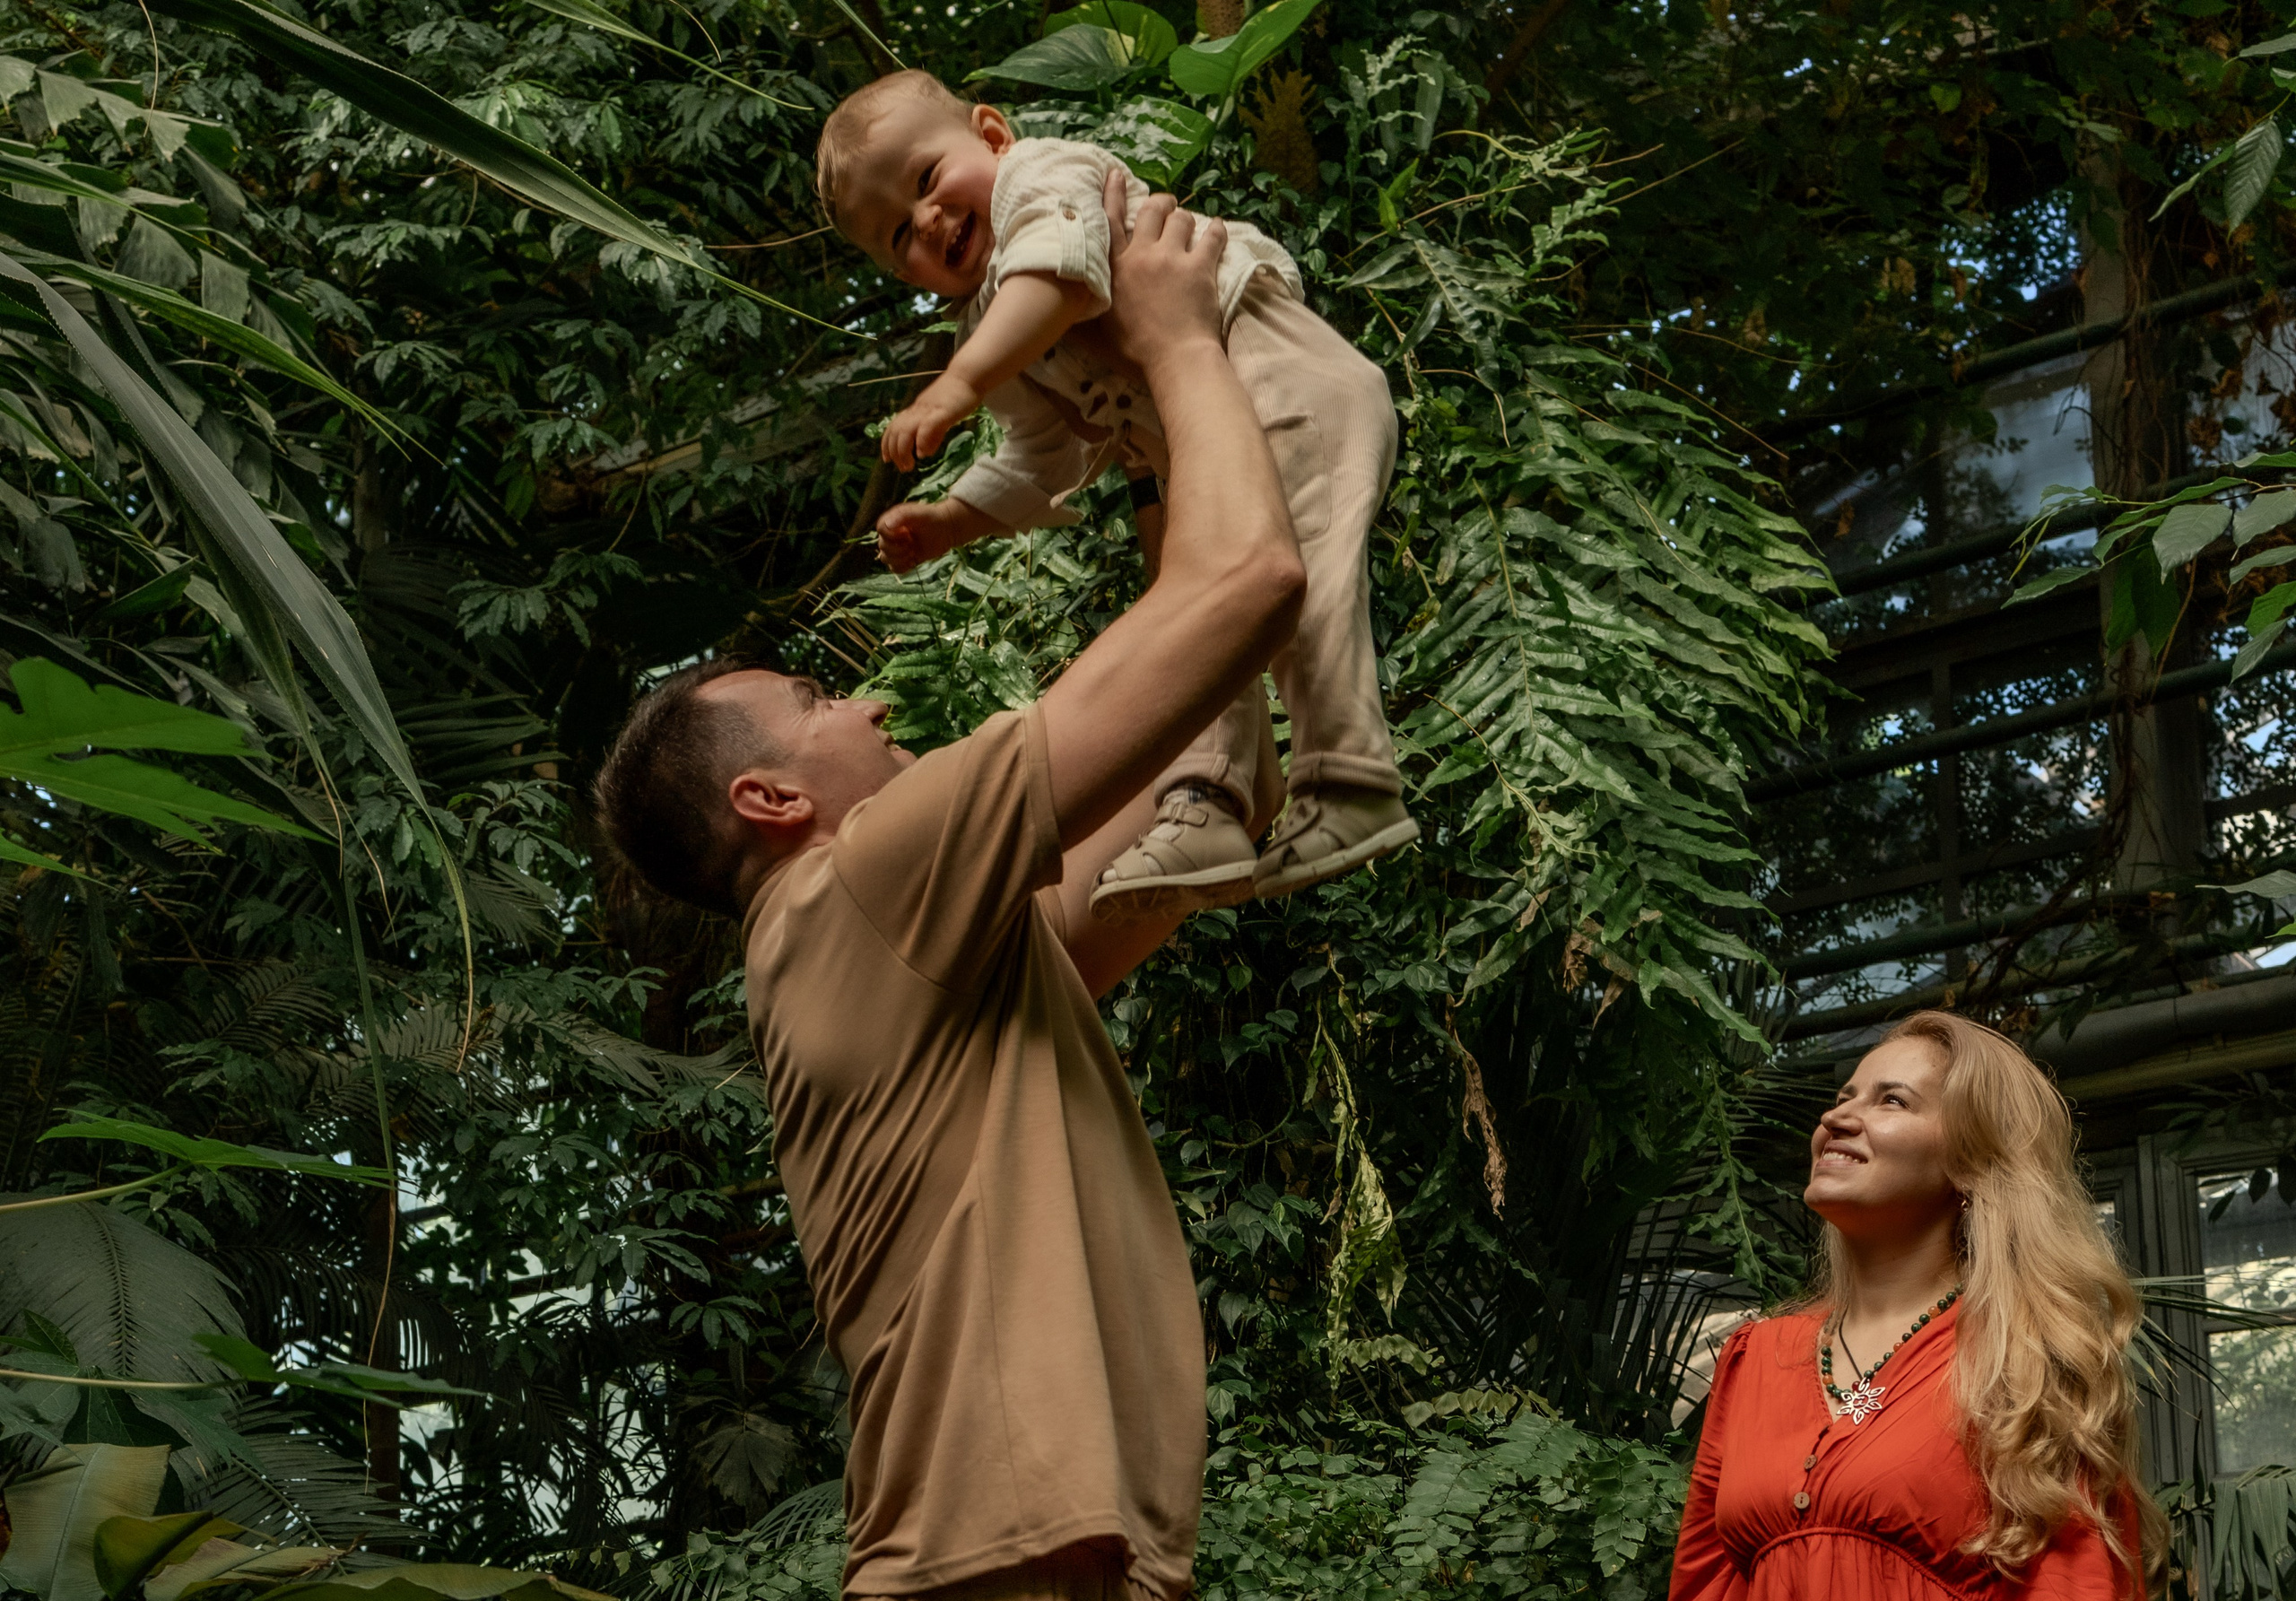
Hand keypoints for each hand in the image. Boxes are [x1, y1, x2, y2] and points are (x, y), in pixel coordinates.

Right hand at [876, 496, 999, 572]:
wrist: (947, 529)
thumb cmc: (932, 517)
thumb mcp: (917, 513)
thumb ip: (901, 516)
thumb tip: (887, 526)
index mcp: (891, 521)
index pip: (881, 530)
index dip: (892, 535)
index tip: (907, 532)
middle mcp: (891, 534)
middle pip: (882, 547)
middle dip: (897, 548)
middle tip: (912, 542)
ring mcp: (898, 547)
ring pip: (885, 559)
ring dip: (898, 559)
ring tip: (913, 552)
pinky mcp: (905, 558)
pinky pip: (894, 568)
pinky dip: (902, 567)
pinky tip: (913, 561)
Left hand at [880, 372, 981, 470]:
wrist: (968, 376)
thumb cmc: (957, 396)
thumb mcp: (941, 418)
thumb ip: (932, 435)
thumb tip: (924, 453)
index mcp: (916, 410)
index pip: (894, 427)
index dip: (887, 444)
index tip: (887, 459)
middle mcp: (918, 410)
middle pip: (896, 431)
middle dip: (895, 452)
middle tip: (902, 468)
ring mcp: (928, 410)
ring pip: (906, 430)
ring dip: (904, 451)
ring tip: (909, 466)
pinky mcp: (942, 411)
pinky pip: (927, 427)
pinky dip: (921, 441)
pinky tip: (923, 454)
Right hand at [1098, 167, 1225, 377]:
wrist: (1174, 359)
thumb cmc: (1134, 352)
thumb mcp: (1097, 331)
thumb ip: (1082, 311)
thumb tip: (1063, 309)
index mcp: (1114, 268)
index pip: (1111, 221)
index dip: (1114, 193)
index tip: (1116, 174)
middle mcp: (1142, 255)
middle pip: (1151, 210)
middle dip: (1160, 203)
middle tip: (1166, 205)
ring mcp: (1172, 258)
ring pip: (1180, 219)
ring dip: (1185, 218)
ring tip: (1189, 224)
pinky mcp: (1200, 267)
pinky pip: (1212, 236)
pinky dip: (1216, 230)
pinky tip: (1217, 228)